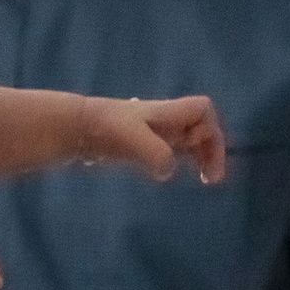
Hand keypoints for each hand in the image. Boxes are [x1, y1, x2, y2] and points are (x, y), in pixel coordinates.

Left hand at [76, 92, 226, 185]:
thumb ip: (156, 153)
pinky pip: (169, 151)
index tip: (207, 155)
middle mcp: (165, 121)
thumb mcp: (134, 139)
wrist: (78, 128)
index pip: (202, 109)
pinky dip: (178, 162)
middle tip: (210, 179)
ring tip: (203, 179)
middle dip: (211, 149)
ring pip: (187, 141)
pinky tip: (172, 176)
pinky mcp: (141, 145)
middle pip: (200, 128)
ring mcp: (154, 133)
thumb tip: (169, 171)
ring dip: (199, 157)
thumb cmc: (107, 128)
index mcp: (168, 113)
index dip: (212, 129)